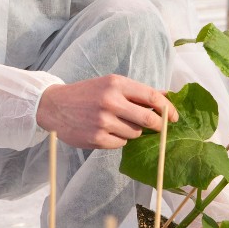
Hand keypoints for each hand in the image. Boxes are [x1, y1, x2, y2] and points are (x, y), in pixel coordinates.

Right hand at [36, 74, 177, 148]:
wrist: (54, 106)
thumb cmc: (87, 94)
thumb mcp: (111, 85)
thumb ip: (139, 92)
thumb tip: (168, 96)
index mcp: (116, 84)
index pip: (152, 97)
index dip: (168, 109)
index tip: (174, 117)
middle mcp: (110, 101)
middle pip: (148, 119)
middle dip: (158, 125)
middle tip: (159, 127)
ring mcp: (103, 121)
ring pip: (135, 133)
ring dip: (134, 131)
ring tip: (119, 123)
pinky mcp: (97, 138)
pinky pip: (121, 143)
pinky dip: (119, 139)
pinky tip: (107, 131)